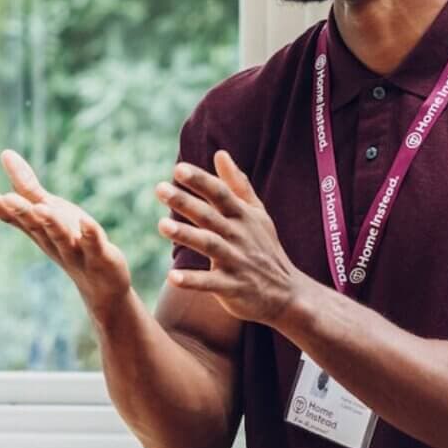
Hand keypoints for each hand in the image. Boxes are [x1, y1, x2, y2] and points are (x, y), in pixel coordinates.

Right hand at [0, 150, 130, 317]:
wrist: (101, 284)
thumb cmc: (70, 241)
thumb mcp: (48, 210)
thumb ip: (27, 186)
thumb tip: (5, 153)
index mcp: (37, 230)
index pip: (14, 218)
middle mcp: (51, 241)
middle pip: (34, 226)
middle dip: (21, 212)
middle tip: (6, 198)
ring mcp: (75, 250)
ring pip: (60, 236)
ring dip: (51, 223)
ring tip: (42, 209)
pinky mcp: (99, 256)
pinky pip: (94, 244)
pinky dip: (90, 233)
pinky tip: (87, 221)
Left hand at [157, 150, 304, 325]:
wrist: (287, 293)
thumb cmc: (266, 248)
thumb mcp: (257, 214)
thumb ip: (237, 184)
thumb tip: (220, 153)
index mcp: (243, 216)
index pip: (221, 193)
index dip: (201, 181)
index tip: (179, 169)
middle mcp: (239, 236)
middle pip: (210, 216)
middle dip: (186, 202)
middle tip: (160, 189)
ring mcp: (237, 261)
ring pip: (209, 245)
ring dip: (186, 235)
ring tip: (162, 225)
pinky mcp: (233, 287)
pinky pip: (211, 283)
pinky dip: (193, 281)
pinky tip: (172, 277)